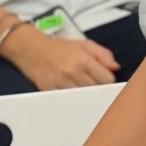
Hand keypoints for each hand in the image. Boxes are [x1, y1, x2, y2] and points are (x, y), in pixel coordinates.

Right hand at [0, 26, 119, 89]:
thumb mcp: (84, 44)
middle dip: (99, 90)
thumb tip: (116, 68)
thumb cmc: (58, 47)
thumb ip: (103, 55)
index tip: (105, 80)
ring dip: (87, 97)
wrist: (29, 48)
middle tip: (96, 88)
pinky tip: (73, 96)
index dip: (108, 81)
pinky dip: (73, 100)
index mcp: (83, 59)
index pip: (107, 80)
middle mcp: (72, 72)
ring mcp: (60, 83)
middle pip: (96, 91)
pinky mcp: (49, 91)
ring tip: (85, 92)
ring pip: (83, 98)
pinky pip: (67, 101)